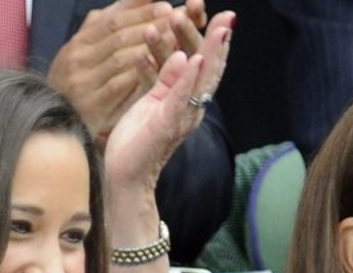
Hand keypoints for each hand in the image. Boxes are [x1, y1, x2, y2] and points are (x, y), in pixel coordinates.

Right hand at [47, 0, 175, 141]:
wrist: (53, 124)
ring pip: (120, 57)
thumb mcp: (85, 55)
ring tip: (174, 39)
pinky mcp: (90, 103)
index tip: (166, 5)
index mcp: (79, 41)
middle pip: (118, 34)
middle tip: (177, 17)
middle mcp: (78, 56)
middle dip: (150, 23)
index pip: (112, 19)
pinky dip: (138, 74)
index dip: (140, 10)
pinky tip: (158, 68)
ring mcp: (83, 80)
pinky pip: (117, 85)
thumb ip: (104, 31)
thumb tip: (131, 4)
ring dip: (149, 46)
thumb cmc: (76, 86)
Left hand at [103, 10, 233, 190]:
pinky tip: (193, 59)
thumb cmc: (136, 141)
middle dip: (218, 43)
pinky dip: (187, 78)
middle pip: (209, 72)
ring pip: (200, 80)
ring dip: (208, 52)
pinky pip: (180, 97)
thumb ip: (165, 79)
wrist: (125, 175)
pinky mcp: (166, 124)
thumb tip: (179, 54)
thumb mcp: (151, 101)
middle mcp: (191, 109)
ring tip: (217, 29)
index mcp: (187, 102)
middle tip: (227, 17)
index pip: (204, 68)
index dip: (214, 44)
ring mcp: (181, 117)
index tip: (223, 18)